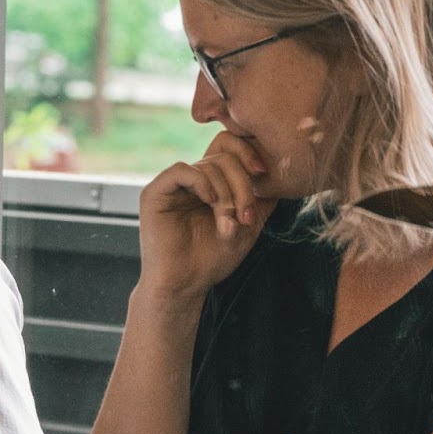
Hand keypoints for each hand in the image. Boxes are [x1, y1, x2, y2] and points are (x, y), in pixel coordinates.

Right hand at [136, 131, 270, 299]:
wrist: (185, 285)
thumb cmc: (213, 260)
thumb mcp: (248, 226)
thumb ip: (261, 199)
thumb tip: (277, 172)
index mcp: (211, 184)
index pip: (229, 148)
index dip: (248, 153)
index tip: (264, 174)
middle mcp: (191, 181)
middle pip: (224, 157)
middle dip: (243, 184)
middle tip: (247, 214)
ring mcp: (172, 186)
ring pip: (208, 165)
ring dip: (227, 194)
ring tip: (229, 222)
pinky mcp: (155, 194)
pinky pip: (182, 171)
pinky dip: (203, 183)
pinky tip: (211, 203)